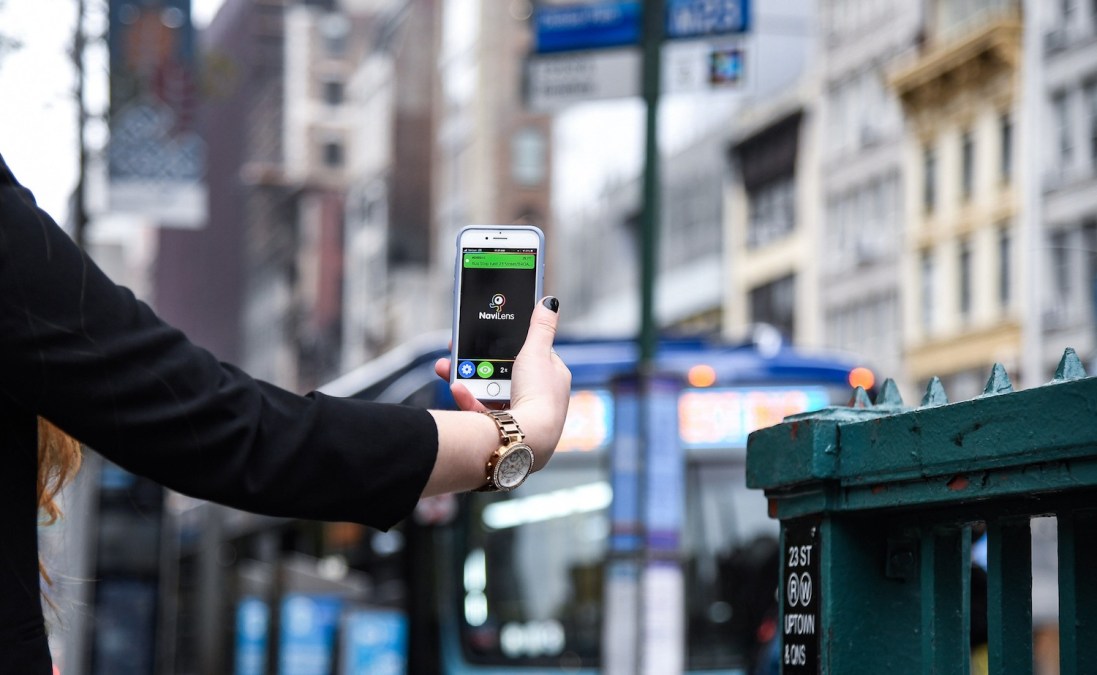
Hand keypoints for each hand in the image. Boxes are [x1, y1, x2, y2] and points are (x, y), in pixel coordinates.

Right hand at [434, 297, 570, 469]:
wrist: (526, 439)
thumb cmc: (538, 397)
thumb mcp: (537, 352)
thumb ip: (541, 327)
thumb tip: (549, 303)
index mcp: (553, 377)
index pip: (532, 354)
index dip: (510, 344)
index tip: (490, 337)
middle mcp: (539, 397)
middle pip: (505, 372)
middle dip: (480, 361)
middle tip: (459, 350)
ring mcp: (522, 414)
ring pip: (489, 391)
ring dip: (468, 378)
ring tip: (450, 368)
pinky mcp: (503, 429)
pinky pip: (480, 411)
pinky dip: (467, 399)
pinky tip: (456, 389)